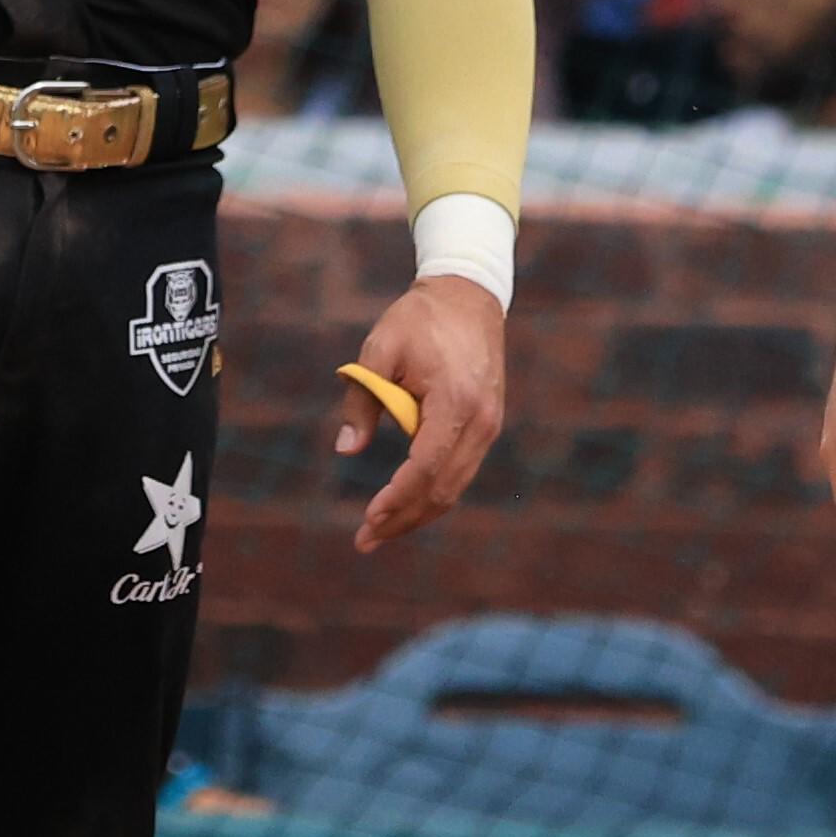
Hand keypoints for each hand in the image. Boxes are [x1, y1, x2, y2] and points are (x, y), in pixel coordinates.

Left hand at [337, 275, 506, 552]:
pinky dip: (433, 492)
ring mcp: (489, 425)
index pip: (426, 467)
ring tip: (380, 530)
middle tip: (365, 540)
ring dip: (418, 512)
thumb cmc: (419, 319)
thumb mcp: (380, 349)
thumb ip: (362, 400)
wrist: (468, 296)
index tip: (368, 518)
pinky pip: (460, 471)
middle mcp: (481, 421)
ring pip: (455, 487)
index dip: (397, 498)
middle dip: (404, 519)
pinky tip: (405, 504)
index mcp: (455, 401)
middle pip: (443, 489)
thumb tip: (346, 450)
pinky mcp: (488, 425)